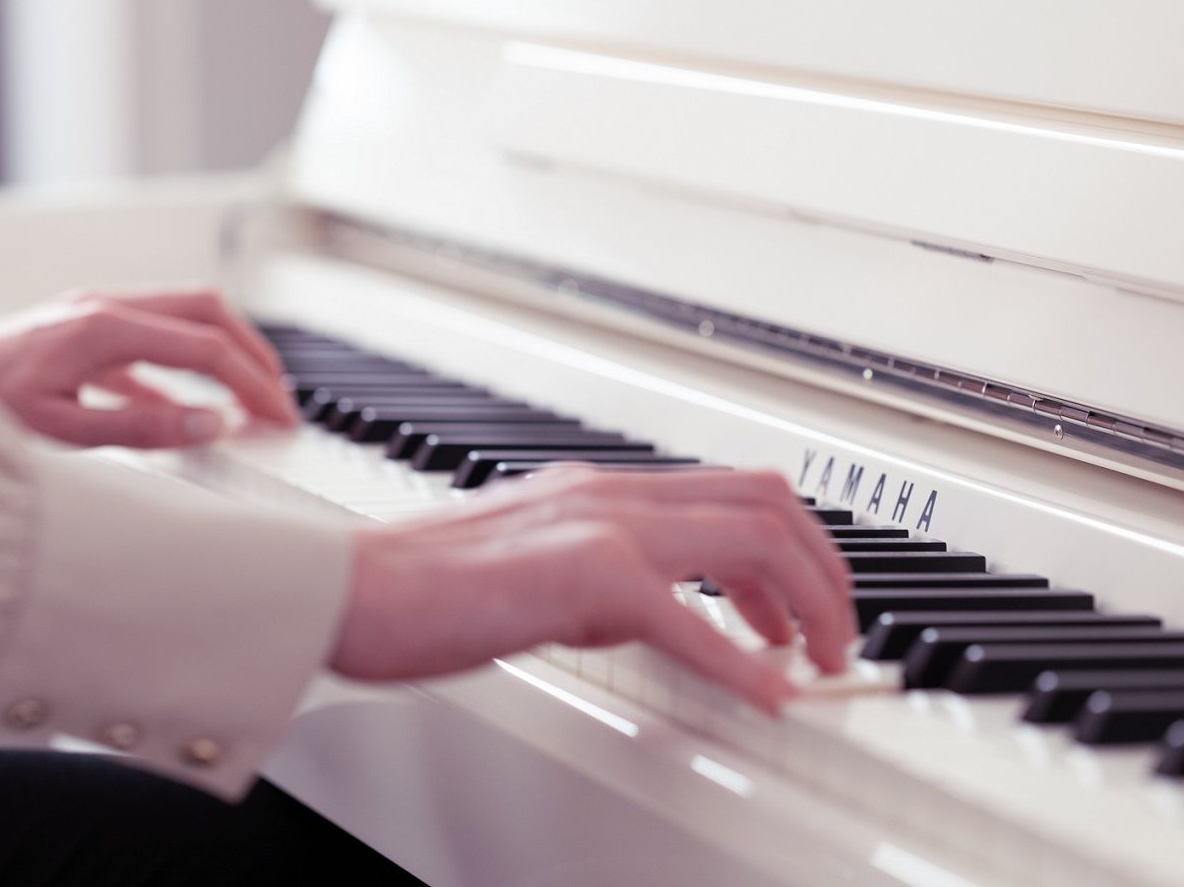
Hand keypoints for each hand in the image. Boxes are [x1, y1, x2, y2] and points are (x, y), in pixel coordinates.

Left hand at [0, 286, 298, 446]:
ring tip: (251, 393)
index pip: (204, 349)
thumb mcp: (61, 430)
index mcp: (102, 328)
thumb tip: (209, 423)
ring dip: (224, 350)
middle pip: (206, 311)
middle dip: (253, 352)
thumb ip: (141, 427)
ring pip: (184, 315)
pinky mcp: (81, 329)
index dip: (251, 384)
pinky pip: (152, 337)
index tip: (278, 417)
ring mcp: (92, 312)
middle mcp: (102, 307)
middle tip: (280, 397)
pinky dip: (183, 365)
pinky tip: (188, 406)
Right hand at [328, 466, 855, 713]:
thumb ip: (602, 575)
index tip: (803, 606)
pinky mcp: (583, 575)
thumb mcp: (536, 565)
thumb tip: (660, 610)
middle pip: (767, 503)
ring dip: (804, 602)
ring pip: (750, 538)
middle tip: (833, 636)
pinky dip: (742, 660)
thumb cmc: (421, 585)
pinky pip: (690, 617)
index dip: (795, 546)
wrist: (349, 586)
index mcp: (604, 489)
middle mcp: (613, 493)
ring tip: (816, 659)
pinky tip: (768, 694)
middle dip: (823, 570)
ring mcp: (601, 525)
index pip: (735, 490)